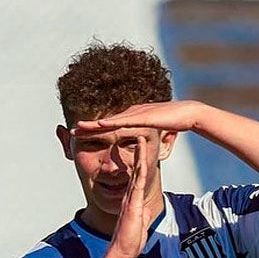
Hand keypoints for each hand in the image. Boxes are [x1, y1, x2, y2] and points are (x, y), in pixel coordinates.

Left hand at [75, 101, 201, 133]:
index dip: (93, 130)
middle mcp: (130, 114)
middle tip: (70, 131)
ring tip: (78, 128)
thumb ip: (144, 136)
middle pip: (105, 122)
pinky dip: (112, 122)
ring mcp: (136, 114)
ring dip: (94, 124)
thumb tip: (138, 143)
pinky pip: (125, 121)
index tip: (79, 134)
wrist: (188, 113)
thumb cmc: (173, 122)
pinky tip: (100, 123)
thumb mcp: (154, 132)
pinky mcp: (144, 117)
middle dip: (87, 127)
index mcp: (131, 119)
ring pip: (111, 121)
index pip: (108, 126)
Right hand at [106, 136, 152, 257]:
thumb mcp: (140, 223)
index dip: (140, 158)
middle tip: (141, 130)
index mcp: (131, 197)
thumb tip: (145, 210)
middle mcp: (129, 194)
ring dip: (139, 153)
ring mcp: (129, 198)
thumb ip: (142, 214)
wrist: (121, 252)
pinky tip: (143, 159)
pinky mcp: (132, 204)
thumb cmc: (130, 240)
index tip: (144, 143)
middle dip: (138, 148)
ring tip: (142, 136)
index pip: (137, 173)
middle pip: (134, 166)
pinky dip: (140, 170)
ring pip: (135, 171)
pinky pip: (136, 184)